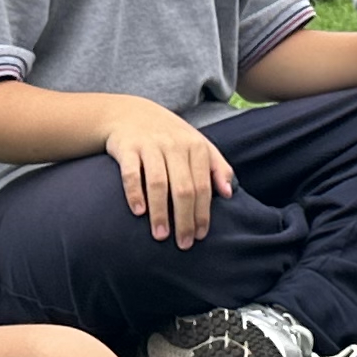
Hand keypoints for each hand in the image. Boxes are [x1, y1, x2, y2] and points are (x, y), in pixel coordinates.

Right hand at [104, 97, 234, 245]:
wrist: (131, 114)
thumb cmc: (170, 137)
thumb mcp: (198, 144)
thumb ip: (217, 167)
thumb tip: (229, 193)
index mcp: (195, 146)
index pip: (203, 186)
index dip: (202, 213)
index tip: (200, 235)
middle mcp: (174, 145)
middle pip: (183, 188)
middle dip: (184, 219)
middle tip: (183, 243)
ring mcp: (150, 146)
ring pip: (158, 183)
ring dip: (160, 212)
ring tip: (161, 235)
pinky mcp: (127, 148)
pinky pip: (131, 173)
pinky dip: (134, 193)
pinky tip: (138, 212)